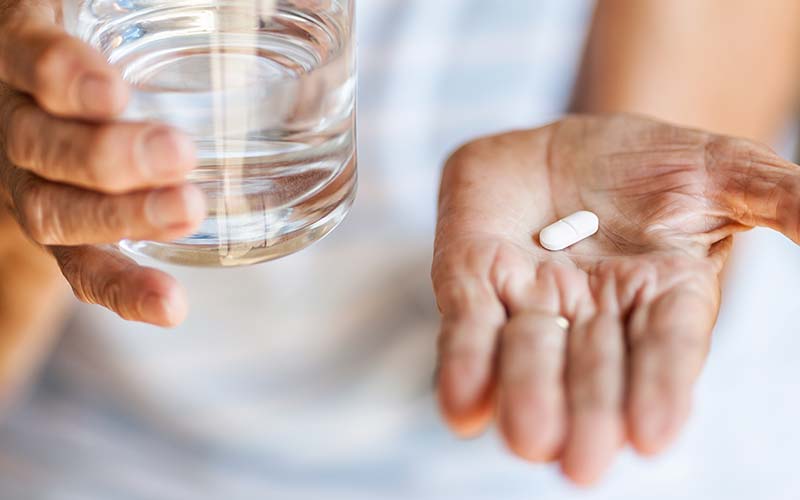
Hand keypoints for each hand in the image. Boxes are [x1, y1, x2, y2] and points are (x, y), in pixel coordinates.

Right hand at [0, 0, 204, 326]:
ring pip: (52, 212)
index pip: (24, 55)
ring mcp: (34, 183)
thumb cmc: (123, 42)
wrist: (83, 108)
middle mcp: (17, 118)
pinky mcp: (66, 232)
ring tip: (187, 210)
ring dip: (120, 219)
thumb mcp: (137, 11)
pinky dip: (123, 290)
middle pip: (36, 144)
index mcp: (28, 48)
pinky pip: (81, 269)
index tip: (114, 93)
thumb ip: (194, 7)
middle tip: (178, 155)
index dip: (61, 75)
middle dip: (105, 155)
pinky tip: (170, 307)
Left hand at [432, 114, 799, 484]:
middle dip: (588, 411)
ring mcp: (530, 299)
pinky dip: (463, 364)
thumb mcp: (727, 173)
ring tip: (527, 440)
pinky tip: (461, 409)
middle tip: (581, 464)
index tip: (652, 436)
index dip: (659, 388)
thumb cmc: (655, 167)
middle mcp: (595, 314)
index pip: (665, 348)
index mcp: (664, 297)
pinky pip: (467, 325)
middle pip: (593, 368)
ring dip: (525, 395)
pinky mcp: (473, 278)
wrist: (572, 145)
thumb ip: (783, 200)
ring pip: (526, 354)